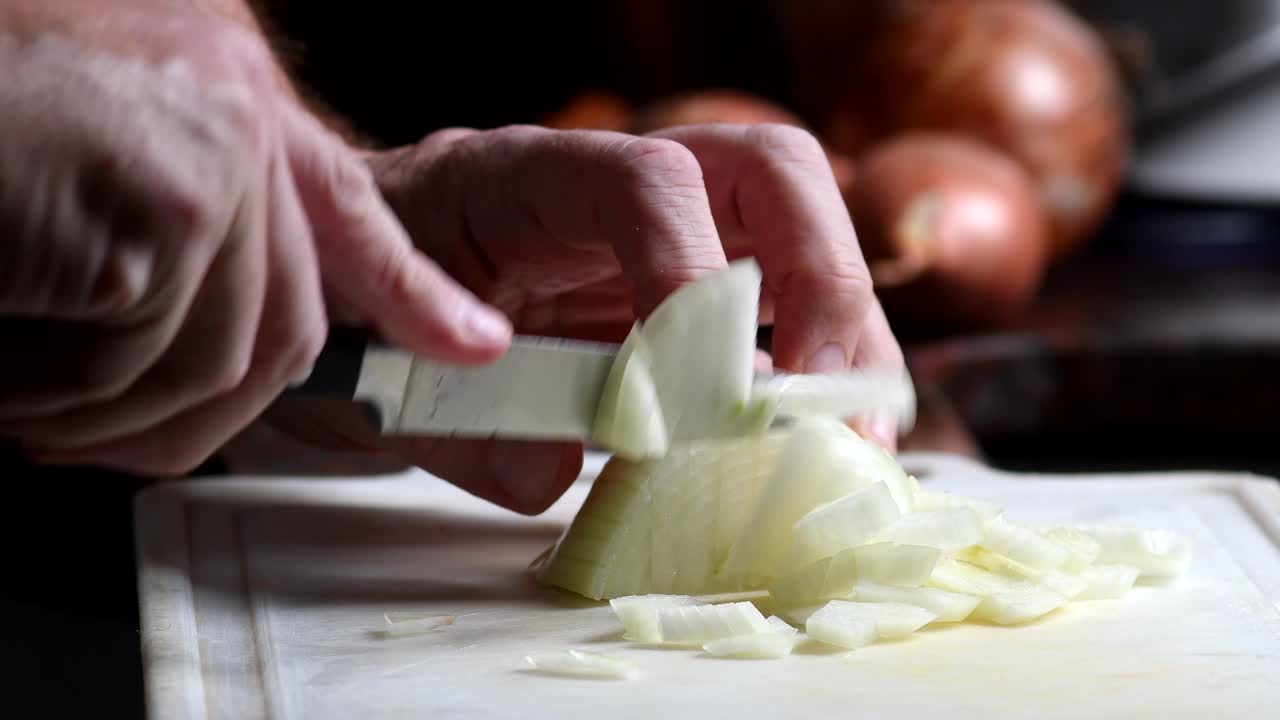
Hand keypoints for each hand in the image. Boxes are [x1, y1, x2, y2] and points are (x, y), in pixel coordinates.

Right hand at [0, 7, 511, 473]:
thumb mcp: (94, 159)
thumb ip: (183, 226)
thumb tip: (238, 342)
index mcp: (224, 95)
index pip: (347, 211)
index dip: (413, 288)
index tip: (473, 345)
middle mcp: (235, 110)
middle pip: (282, 327)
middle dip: (190, 413)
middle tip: (76, 433)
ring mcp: (212, 151)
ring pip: (212, 359)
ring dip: (100, 408)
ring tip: (15, 389)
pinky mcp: (167, 200)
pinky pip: (142, 356)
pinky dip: (56, 387)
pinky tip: (0, 349)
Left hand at [259, 123, 902, 513]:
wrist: (351, 298)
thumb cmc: (359, 317)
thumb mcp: (381, 375)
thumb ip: (464, 426)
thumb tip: (559, 476)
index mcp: (520, 179)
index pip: (643, 181)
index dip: (691, 273)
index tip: (704, 393)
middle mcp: (613, 186)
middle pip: (767, 171)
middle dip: (821, 278)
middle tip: (829, 399)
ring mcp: (665, 232)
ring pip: (798, 233)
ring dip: (846, 335)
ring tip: (856, 442)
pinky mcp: (689, 288)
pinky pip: (782, 305)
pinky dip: (820, 368)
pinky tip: (823, 437)